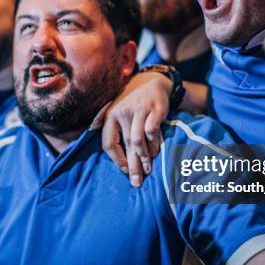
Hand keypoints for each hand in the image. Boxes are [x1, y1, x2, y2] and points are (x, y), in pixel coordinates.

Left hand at [102, 71, 171, 186]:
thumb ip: (116, 134)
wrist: (150, 82)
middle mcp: (122, 112)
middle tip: (137, 182)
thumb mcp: (118, 114)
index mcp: (110, 116)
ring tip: (148, 168)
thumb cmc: (133, 105)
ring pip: (138, 140)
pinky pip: (152, 130)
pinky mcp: (155, 108)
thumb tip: (122, 164)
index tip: (125, 170)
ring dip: (144, 157)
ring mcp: (139, 109)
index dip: (116, 160)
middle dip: (133, 166)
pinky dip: (154, 143)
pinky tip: (156, 150)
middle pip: (126, 145)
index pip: (108, 143)